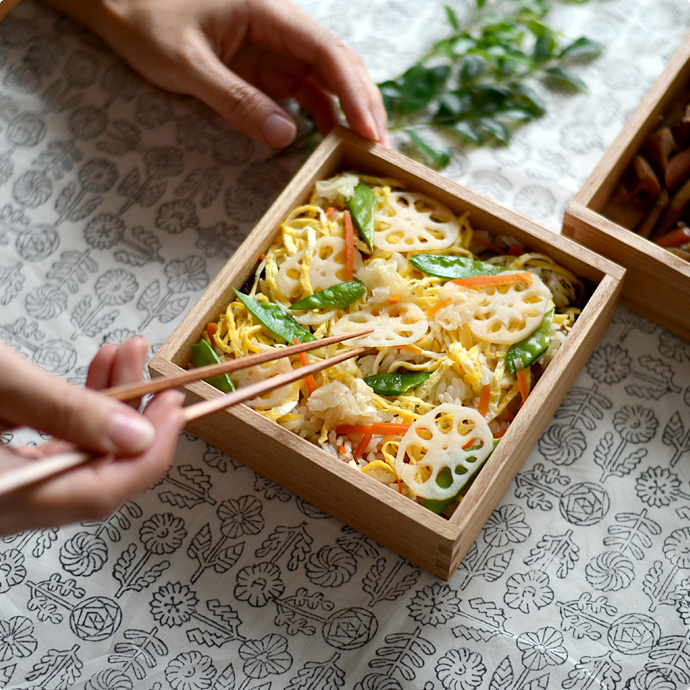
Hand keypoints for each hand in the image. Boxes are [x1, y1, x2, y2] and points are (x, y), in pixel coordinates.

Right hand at [0, 338, 184, 534]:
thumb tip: (138, 434)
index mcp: (6, 497)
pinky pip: (58, 444)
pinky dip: (81, 409)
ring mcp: (10, 485)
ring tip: (126, 356)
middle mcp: (9, 502)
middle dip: (135, 416)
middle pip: (97, 470)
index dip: (150, 452)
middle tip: (160, 380)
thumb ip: (66, 410)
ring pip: (81, 452)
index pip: (101, 493)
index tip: (175, 410)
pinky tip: (99, 372)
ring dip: (110, 403)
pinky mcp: (8, 467)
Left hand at [45, 0, 389, 147]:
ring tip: (364, 152)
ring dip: (349, 114)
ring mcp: (276, 50)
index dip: (355, 92)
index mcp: (270, 13)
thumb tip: (287, 136)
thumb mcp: (187, 64)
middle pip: (339, 65)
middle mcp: (282, 30)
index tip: (371, 131)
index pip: (327, 52)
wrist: (120, 5)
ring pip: (328, 81)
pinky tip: (330, 142)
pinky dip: (322, 118)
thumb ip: (236, 99)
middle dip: (364, 105)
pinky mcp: (267, 68)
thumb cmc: (147, 21)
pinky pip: (304, 93)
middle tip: (380, 150)